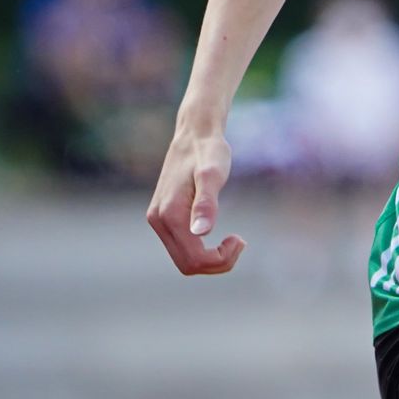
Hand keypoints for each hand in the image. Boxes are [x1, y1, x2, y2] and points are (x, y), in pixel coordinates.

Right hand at [144, 126, 246, 274]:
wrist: (194, 134)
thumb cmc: (209, 151)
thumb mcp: (213, 174)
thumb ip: (206, 203)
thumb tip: (201, 233)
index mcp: (169, 215)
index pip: (194, 259)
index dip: (220, 260)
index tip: (240, 239)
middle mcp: (158, 220)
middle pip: (186, 265)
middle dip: (216, 262)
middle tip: (240, 242)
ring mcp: (158, 219)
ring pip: (183, 259)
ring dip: (209, 258)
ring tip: (233, 239)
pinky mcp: (163, 216)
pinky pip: (181, 247)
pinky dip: (202, 249)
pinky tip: (218, 235)